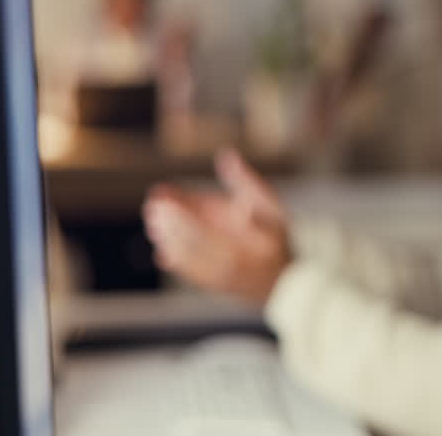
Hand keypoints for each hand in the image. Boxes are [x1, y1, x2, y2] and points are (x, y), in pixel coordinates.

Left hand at [142, 148, 292, 306]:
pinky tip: (162, 248)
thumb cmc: (279, 240)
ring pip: (184, 258)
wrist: (288, 282)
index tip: (162, 197)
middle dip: (168, 224)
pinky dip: (174, 259)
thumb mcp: (273, 208)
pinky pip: (189, 273)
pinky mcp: (214, 285)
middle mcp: (226, 263)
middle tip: (153, 206)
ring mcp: (218, 277)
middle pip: (187, 242)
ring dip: (166, 239)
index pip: (199, 227)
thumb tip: (227, 156)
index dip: (179, 212)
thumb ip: (248, 184)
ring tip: (154, 222)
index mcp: (240, 243)